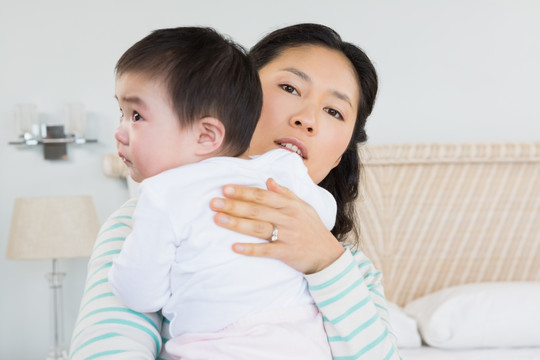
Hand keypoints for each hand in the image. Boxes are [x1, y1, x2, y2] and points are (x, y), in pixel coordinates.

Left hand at [209, 178, 344, 273]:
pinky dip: (250, 249)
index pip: (263, 196)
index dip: (243, 191)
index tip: (225, 188)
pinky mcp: (286, 253)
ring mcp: (287, 235)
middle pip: (256, 210)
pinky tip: (234, 247)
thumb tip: (268, 180)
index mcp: (290, 205)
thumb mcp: (303, 206)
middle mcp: (288, 218)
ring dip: (236, 224)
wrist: (327, 254)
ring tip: (218, 219)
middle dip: (234, 205)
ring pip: (258, 228)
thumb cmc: (312, 228)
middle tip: (214, 202)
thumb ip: (285, 193)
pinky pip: (266, 250)